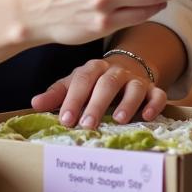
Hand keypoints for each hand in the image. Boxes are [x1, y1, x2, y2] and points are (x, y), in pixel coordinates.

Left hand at [31, 56, 166, 127]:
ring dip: (127, 103)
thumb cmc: (95, 81)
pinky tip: (147, 116)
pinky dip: (154, 103)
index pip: (82, 80)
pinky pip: (157, 93)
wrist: (127, 66)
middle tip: (87, 125)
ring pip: (134, 87)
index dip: (73, 99)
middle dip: (97, 104)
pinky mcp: (152, 88)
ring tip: (119, 120)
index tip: (65, 120)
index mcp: (93, 68)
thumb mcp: (75, 83)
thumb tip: (34, 103)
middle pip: (107, 83)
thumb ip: (57, 94)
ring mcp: (135, 79)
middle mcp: (115, 71)